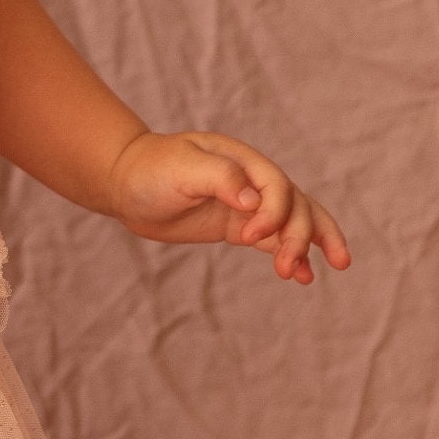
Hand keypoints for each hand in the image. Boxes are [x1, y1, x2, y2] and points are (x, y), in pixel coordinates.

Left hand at [106, 130, 351, 286]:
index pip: (278, 187)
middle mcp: (253, 181)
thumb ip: (220, 177)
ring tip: (314, 274)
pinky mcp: (238, 226)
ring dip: (307, 246)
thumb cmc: (151, 168)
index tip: (251, 237)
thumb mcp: (181, 167)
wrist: (125, 182)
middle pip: (296, 206)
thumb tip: (253, 201)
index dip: (274, 213)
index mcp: (244, 161)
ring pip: (294, 223)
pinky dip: (292, 256)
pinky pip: (274, 240)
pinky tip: (303, 277)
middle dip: (300, 237)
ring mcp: (248, 205)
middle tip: (287, 267)